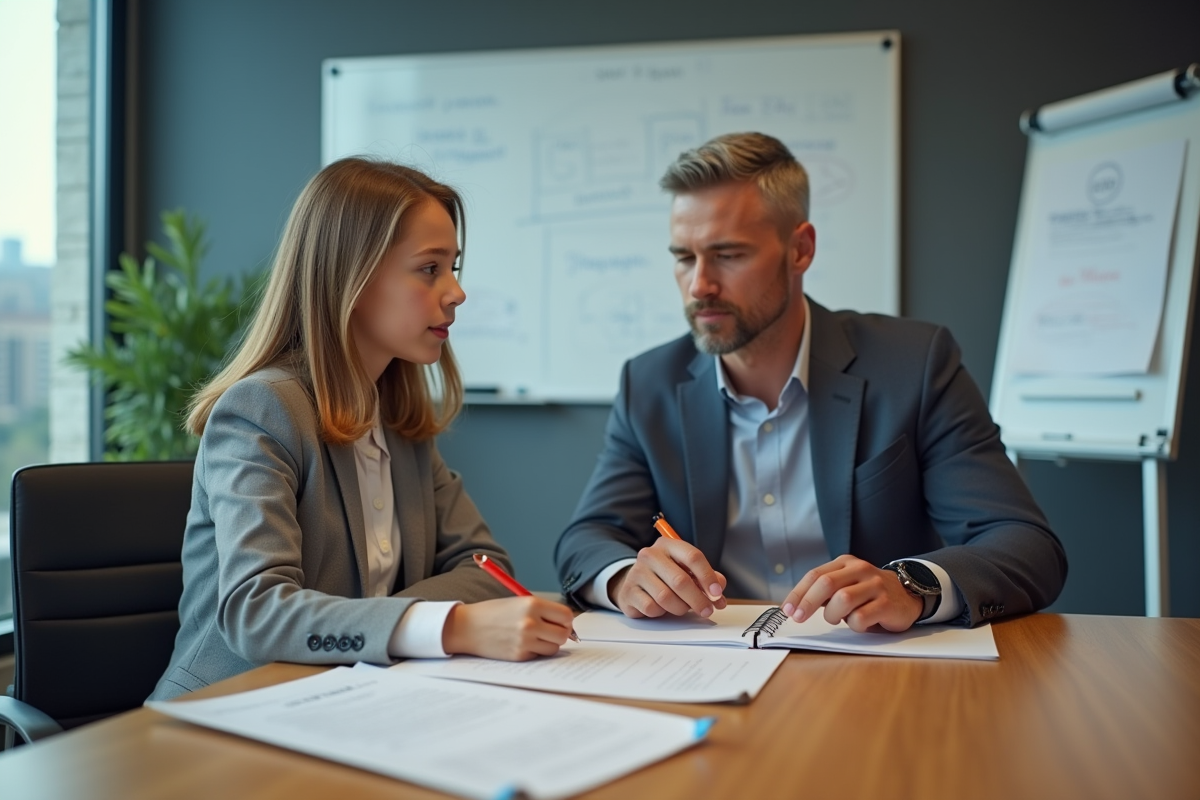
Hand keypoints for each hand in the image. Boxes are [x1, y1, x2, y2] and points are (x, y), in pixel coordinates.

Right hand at [441, 596, 573, 659]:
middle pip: (563, 634)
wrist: (468, 627)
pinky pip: (539, 656)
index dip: (566, 620)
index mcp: (532, 604)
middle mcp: (530, 622)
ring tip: (534, 637)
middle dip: (560, 634)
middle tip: (550, 632)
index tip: (561, 622)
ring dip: (548, 644)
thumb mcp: (520, 602)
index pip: (566, 615)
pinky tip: (522, 644)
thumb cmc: (494, 612)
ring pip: (554, 648)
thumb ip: (543, 611)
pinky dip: (535, 651)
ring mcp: (525, 641)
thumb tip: (567, 624)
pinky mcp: (519, 656)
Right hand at [610, 537, 727, 618]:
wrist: (634, 583)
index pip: (692, 556)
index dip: (708, 577)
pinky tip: (662, 608)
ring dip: (680, 608)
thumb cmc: (665, 576)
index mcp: (668, 545)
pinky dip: (662, 613)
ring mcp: (637, 572)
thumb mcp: (686, 571)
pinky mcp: (629, 591)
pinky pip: (651, 608)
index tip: (716, 593)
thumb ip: (705, 577)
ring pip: (666, 597)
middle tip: (707, 610)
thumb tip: (719, 589)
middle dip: (698, 599)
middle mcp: (650, 555)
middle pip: (680, 580)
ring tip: (683, 608)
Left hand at [780, 554, 922, 632]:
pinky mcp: (887, 603)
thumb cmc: (868, 594)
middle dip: (808, 602)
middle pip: (826, 583)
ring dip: (833, 615)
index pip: (815, 575)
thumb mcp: (846, 585)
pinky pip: (861, 617)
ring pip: (843, 600)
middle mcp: (860, 570)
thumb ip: (824, 591)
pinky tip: (860, 623)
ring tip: (839, 618)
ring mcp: (875, 585)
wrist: (907, 595)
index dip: (798, 593)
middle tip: (799, 617)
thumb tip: (796, 605)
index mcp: (845, 563)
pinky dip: (854, 625)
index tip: (787, 609)